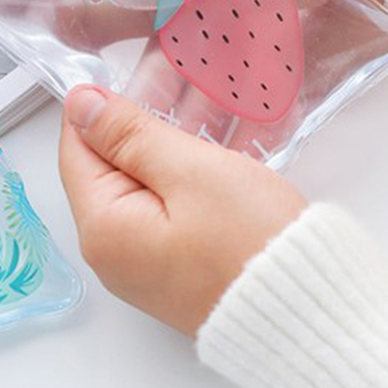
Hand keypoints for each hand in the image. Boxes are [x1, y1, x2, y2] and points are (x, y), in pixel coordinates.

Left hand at [58, 85, 306, 335]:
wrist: (311, 316)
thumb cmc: (252, 244)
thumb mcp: (188, 171)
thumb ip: (129, 133)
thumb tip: (79, 105)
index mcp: (103, 228)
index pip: (76, 150)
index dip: (97, 106)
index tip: (127, 72)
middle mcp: (114, 251)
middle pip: (112, 165)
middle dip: (143, 118)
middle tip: (175, 74)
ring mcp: (145, 261)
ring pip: (147, 180)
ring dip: (174, 138)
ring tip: (208, 97)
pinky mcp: (176, 264)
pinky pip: (171, 204)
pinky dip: (190, 170)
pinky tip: (222, 138)